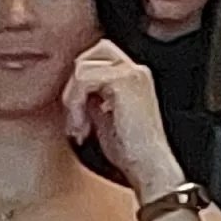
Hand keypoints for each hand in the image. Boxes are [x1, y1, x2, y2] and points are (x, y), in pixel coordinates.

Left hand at [62, 44, 189, 196]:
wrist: (149, 167)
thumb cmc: (130, 151)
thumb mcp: (104, 117)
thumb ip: (92, 97)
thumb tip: (71, 90)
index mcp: (133, 77)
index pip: (97, 58)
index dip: (79, 82)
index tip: (77, 116)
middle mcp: (136, 70)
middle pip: (89, 54)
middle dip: (74, 85)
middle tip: (75, 118)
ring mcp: (132, 73)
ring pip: (82, 67)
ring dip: (72, 100)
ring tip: (79, 127)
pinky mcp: (124, 82)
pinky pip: (84, 78)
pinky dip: (75, 104)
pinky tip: (83, 126)